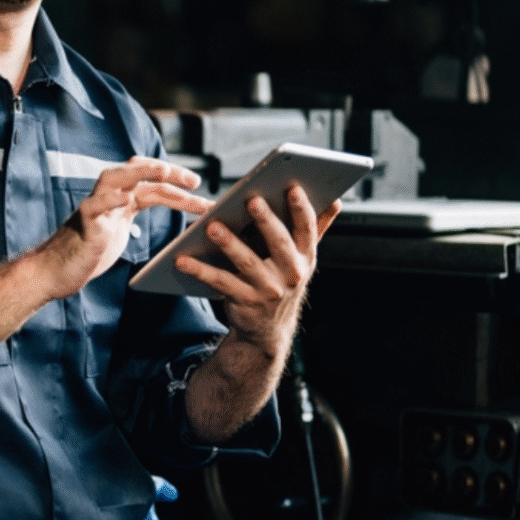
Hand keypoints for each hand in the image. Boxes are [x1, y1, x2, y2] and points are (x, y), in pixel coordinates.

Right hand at [37, 157, 209, 299]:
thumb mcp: (121, 228)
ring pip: (115, 179)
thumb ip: (136, 211)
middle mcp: (108, 196)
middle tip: (196, 180)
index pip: (152, 182)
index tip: (199, 186)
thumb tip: (169, 210)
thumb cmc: (90, 249)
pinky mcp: (84, 225)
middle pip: (138, 172)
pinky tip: (127, 199)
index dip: (176, 181)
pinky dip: (110, 199)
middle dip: (168, 172)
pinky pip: (94, 206)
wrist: (58, 271)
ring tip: (164, 171)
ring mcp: (94, 208)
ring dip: (140, 172)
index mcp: (121, 198)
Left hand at [175, 184, 340, 356]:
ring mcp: (268, 290)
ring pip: (247, 262)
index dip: (302, 209)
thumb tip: (336, 201)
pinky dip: (200, 270)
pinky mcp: (244, 302)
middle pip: (278, 243)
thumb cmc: (281, 280)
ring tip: (212, 225)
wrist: (267, 331)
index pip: (307, 230)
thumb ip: (315, 229)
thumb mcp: (301, 259)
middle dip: (266, 221)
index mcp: (304, 257)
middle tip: (251, 200)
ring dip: (229, 242)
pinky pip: (220, 282)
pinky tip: (183, 258)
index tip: (292, 188)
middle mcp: (291, 274)